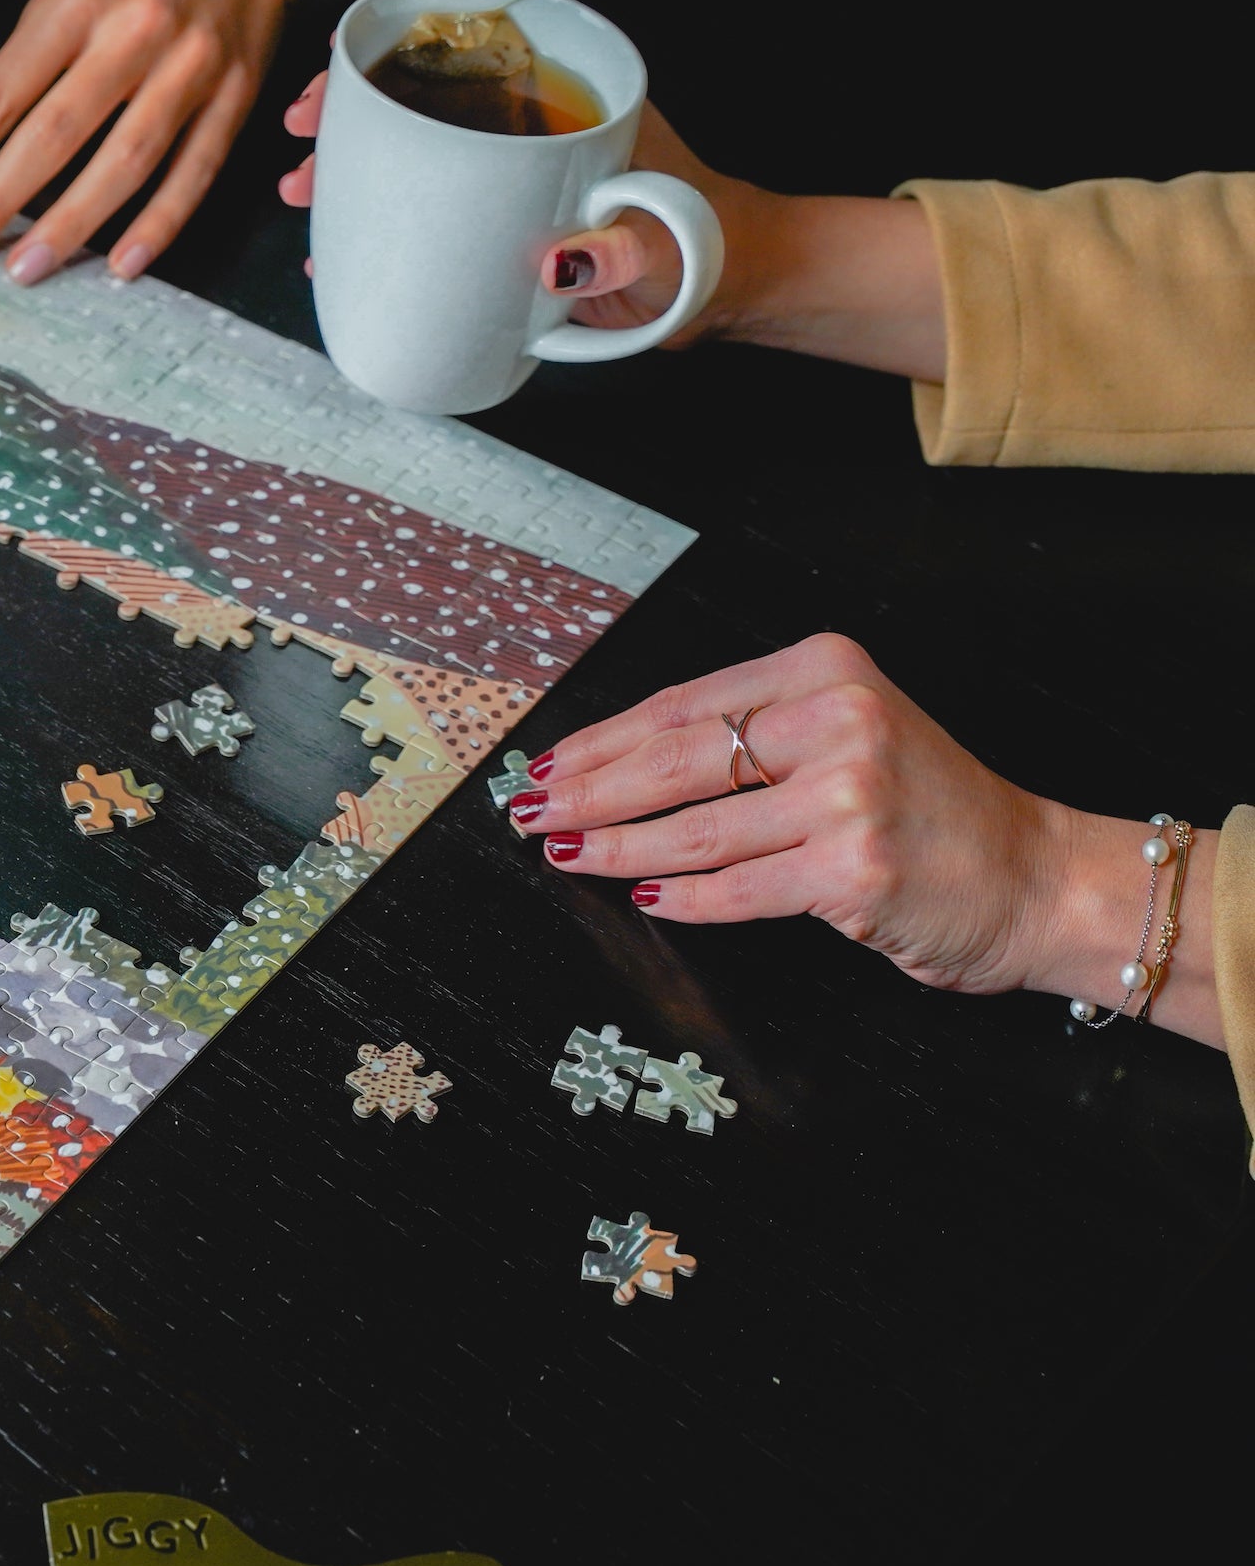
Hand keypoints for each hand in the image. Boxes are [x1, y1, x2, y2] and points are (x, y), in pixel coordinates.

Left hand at [0, 0, 282, 283]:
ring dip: (71, 223)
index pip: (0, 93)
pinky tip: (121, 264)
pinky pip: (193, 172)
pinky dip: (158, 224)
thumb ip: (30, 59)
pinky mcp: (234, 99)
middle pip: (56, 132)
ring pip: (125, 160)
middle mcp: (136, 33)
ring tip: (25, 268)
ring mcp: (191, 68)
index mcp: (78, 0)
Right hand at [279, 87, 949, 376]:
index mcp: (566, 93)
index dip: (380, 61)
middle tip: (299, 157)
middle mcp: (528, 121)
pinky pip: (425, 207)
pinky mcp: (498, 223)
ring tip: (303, 199)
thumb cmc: (711, 243)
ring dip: (350, 170)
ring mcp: (508, 170)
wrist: (737, 284)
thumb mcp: (672, 240)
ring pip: (411, 150)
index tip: (330, 92)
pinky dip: (379, 221)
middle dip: (346, 121)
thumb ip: (628, 248)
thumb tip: (560, 258)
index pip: (458, 49)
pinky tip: (336, 249)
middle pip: (416, 97)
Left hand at [501, 633, 1223, 1044]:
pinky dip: (683, 897)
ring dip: (617, 847)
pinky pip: (737, 888)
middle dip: (588, 790)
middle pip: (674, 760)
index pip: (681, 705)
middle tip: (530, 810)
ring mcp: (848, 795)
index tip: (545, 762)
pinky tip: (645, 896)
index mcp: (824, 669)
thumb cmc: (926, 811)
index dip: (601, 739)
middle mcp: (837, 720)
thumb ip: (747, 738)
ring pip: (694, 828)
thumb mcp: (843, 737)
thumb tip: (613, 763)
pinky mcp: (853, 868)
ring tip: (567, 853)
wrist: (1036, 877)